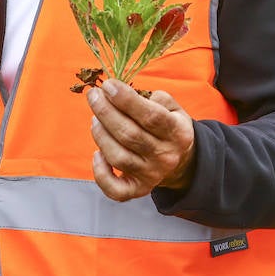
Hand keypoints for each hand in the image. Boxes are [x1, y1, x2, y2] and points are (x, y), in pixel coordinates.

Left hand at [87, 79, 197, 201]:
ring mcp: (152, 175)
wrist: (181, 161)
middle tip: (93, 95)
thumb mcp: (173, 108)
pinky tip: (97, 155)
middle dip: (105, 112)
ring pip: (119, 157)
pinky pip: (116, 190)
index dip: (126, 99)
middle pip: (130, 135)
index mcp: (178, 133)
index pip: (151, 116)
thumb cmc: (168, 126)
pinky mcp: (139, 189)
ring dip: (101, 135)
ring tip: (95, 118)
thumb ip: (157, 98)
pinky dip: (101, 174)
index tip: (108, 85)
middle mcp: (166, 156)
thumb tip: (130, 96)